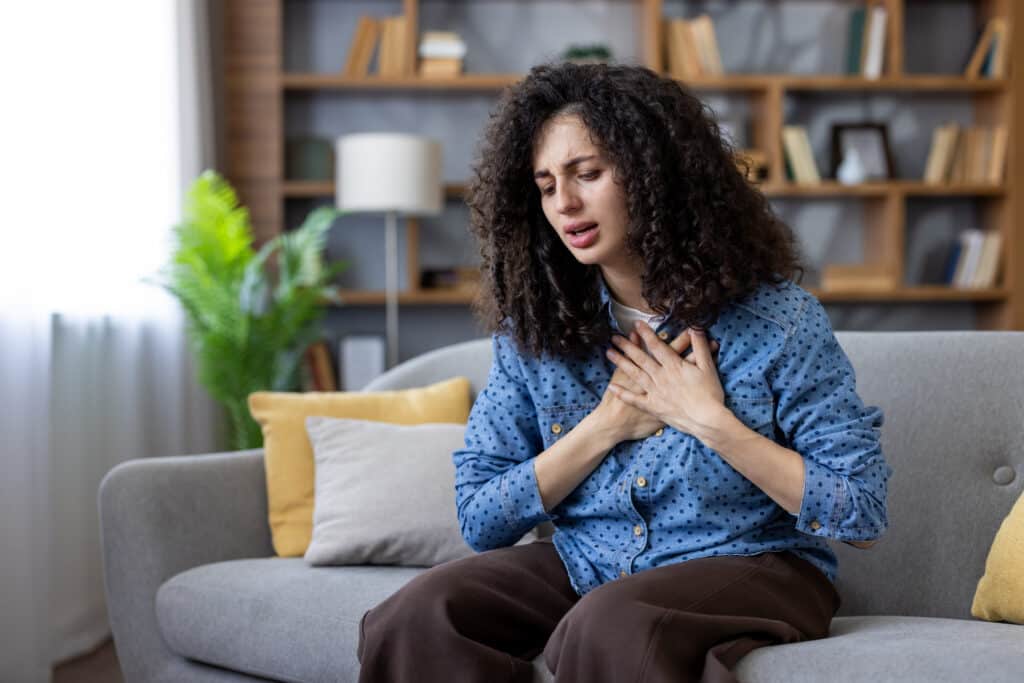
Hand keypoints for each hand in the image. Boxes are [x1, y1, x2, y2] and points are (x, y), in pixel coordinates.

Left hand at [605, 322, 728, 442]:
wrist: (707, 421)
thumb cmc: (710, 394)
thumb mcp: (708, 367)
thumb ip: (700, 346)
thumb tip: (695, 327)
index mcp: (674, 366)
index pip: (657, 346)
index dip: (646, 333)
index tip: (636, 324)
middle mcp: (661, 377)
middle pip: (641, 358)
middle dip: (627, 346)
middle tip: (614, 337)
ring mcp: (655, 392)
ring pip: (634, 374)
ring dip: (621, 362)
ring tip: (609, 353)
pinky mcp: (653, 407)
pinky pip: (634, 399)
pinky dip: (622, 393)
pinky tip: (611, 386)